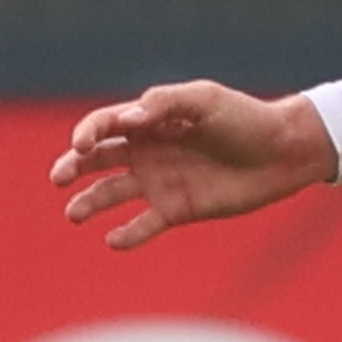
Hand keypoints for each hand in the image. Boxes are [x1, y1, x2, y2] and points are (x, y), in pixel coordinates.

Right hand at [53, 80, 334, 249]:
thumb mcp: (206, 100)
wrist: (282, 152)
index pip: (106, 125)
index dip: (88, 133)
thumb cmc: (245, 118)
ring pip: (112, 193)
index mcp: (151, 120)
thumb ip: (166, 104)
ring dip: (90, 203)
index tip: (82, 144)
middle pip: (99, 159)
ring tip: (73, 214)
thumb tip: (129, 119)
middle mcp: (149, 151)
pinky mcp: (177, 209)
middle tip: (59, 178)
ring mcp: (161, 181)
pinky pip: (144, 225)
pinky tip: (112, 240)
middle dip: (74, 166)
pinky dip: (126, 235)